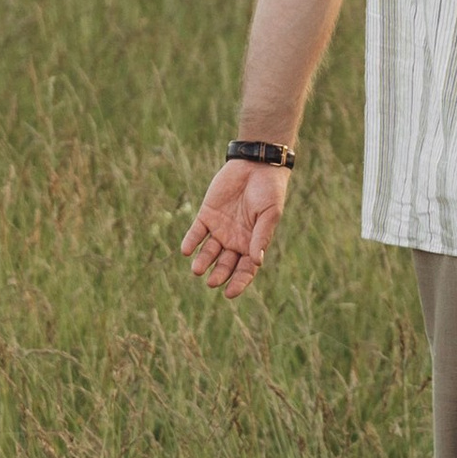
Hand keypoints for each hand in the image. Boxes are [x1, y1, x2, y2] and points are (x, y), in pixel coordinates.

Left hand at [180, 157, 291, 296]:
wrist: (256, 164)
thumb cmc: (270, 190)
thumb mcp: (269, 214)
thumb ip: (261, 236)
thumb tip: (257, 261)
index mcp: (253, 243)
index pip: (245, 269)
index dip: (238, 283)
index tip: (229, 293)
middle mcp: (235, 240)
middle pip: (225, 264)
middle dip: (218, 275)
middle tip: (211, 282)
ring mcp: (220, 228)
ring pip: (208, 251)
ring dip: (202, 261)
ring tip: (197, 269)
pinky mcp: (206, 215)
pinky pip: (196, 232)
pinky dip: (190, 242)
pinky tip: (187, 250)